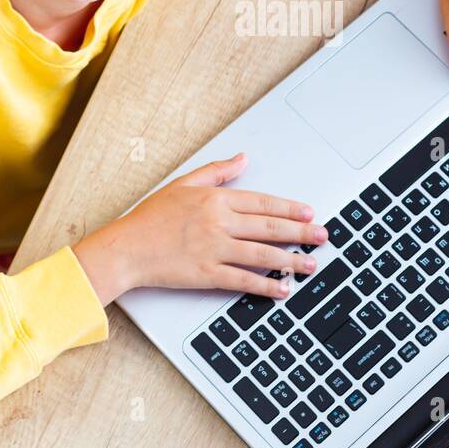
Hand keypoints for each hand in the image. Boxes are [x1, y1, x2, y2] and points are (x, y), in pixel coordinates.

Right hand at [72, 152, 325, 305]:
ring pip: (263, 254)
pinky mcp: (206, 274)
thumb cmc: (150, 217)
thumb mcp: (183, 183)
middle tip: (322, 236)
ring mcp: (214, 249)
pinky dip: (266, 285)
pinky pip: (243, 280)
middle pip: (269, 228)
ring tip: (311, 263)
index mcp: (215, 199)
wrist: (126, 248)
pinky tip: (284, 289)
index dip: (290, 208)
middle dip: (301, 232)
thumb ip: (216, 171)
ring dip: (292, 260)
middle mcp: (219, 223)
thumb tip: (242, 159)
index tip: (309, 213)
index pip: (262, 203)